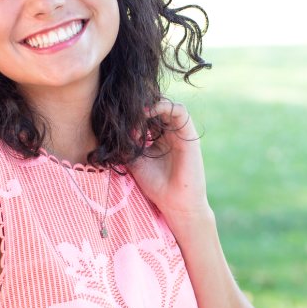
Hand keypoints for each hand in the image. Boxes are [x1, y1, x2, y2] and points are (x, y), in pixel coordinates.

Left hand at [128, 99, 211, 227]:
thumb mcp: (134, 160)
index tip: (119, 124)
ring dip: (151, 106)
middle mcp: (169, 133)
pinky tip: (148, 112)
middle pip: (155, 109)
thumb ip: (127, 143)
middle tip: (127, 114)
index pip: (145, 116)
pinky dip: (164, 106)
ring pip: (167, 106)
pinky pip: (180, 111)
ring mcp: (180, 133)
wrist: (175, 201)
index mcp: (157, 138)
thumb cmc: (155, 184)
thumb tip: (117, 126)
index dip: (132, 116)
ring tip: (138, 114)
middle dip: (140, 109)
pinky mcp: (189, 134)